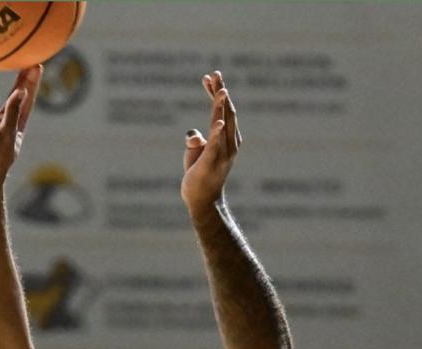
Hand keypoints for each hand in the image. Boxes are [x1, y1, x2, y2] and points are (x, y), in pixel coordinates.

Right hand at [0, 66, 42, 205]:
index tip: (37, 63)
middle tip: (18, 57)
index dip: (32, 82)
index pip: (27, 98)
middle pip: (10, 94)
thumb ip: (13, 111)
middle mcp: (2, 120)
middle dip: (15, 77)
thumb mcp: (7, 134)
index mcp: (16, 123)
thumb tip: (21, 90)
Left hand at [181, 71, 240, 215]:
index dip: (216, 93)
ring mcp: (222, 153)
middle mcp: (229, 142)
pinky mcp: (211, 163)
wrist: (203, 200)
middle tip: (215, 74)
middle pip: (225, 112)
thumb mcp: (195, 153)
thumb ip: (196, 140)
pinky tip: (216, 122)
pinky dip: (216, 133)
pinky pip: (215, 146)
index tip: (209, 77)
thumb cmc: (200, 174)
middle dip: (220, 93)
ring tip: (220, 91)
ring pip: (223, 125)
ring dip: (221, 108)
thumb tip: (192, 134)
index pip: (222, 110)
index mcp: (226, 137)